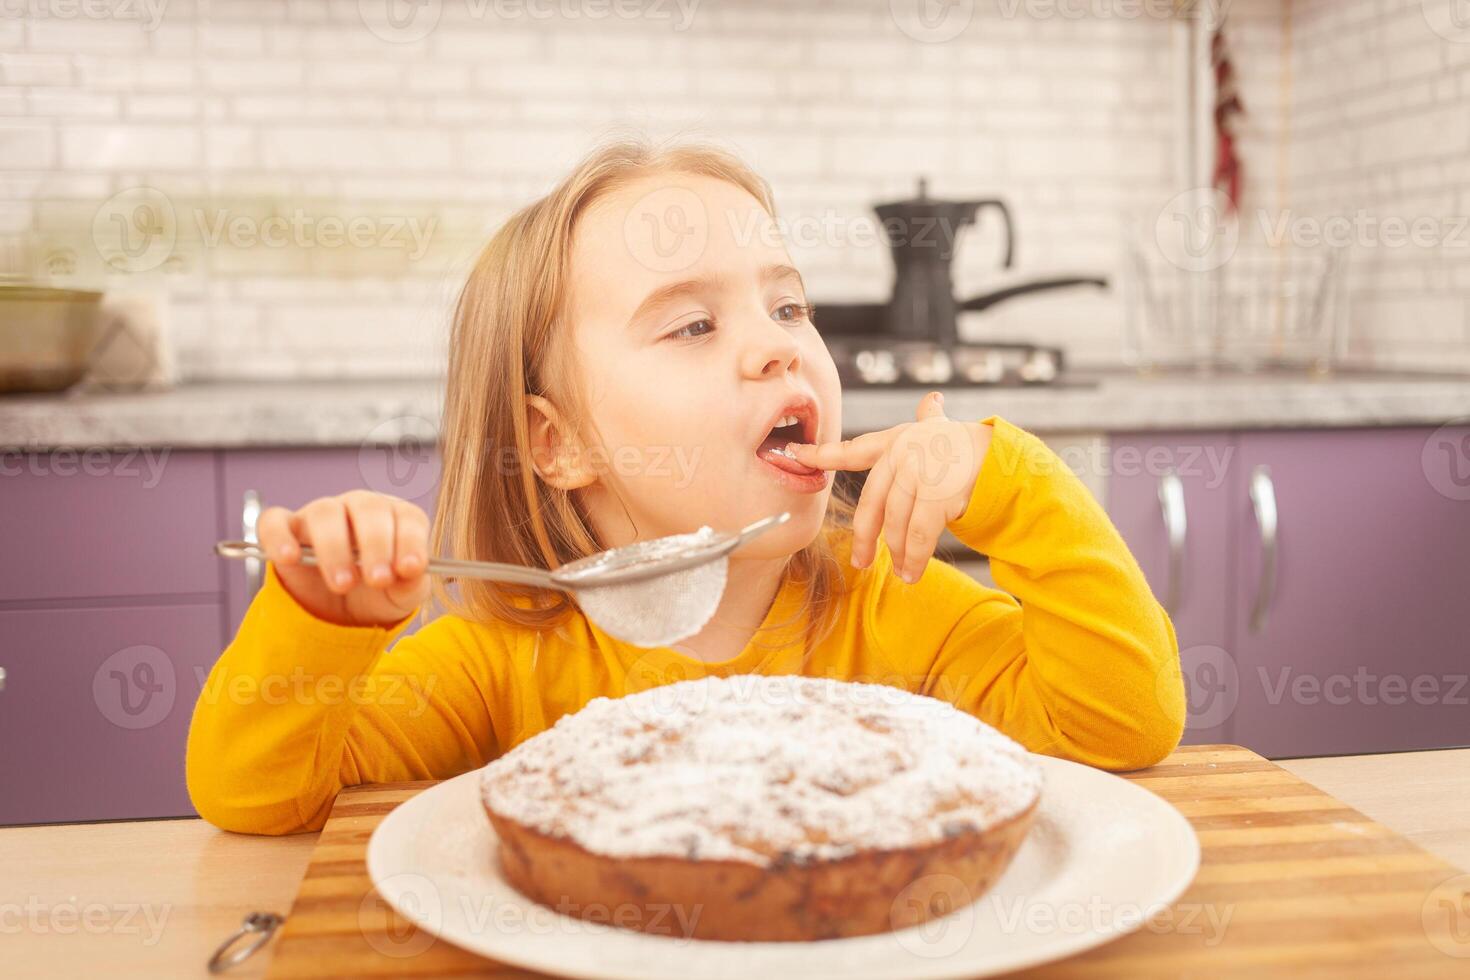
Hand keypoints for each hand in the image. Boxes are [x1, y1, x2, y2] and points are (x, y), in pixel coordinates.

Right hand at [256, 490, 431, 627]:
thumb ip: (412, 584)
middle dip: (376, 545)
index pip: (407, 517)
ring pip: (325, 513)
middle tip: (377, 580)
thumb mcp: (402, 595)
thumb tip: (412, 573)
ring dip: (335, 548)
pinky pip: (275, 522)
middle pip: (368, 508)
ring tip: (343, 584)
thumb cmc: (378, 592)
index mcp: (395, 518)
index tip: (409, 569)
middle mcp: (359, 508)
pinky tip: (290, 558)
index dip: (410, 541)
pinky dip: (280, 537)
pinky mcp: (285, 529)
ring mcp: (321, 515)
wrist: (340, 613)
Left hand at [787, 391, 991, 583]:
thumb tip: (932, 399)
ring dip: (897, 552)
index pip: (854, 449)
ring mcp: (920, 474)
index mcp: (897, 440)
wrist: (1003, 457)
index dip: (823, 454)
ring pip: (896, 523)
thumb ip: (929, 420)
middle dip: (866, 535)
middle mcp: (903, 454)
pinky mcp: (939, 496)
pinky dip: (914, 558)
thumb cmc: (968, 446)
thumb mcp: (944, 431)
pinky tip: (912, 573)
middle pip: (874, 502)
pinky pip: (919, 535)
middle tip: (861, 561)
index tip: (794, 453)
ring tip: (900, 572)